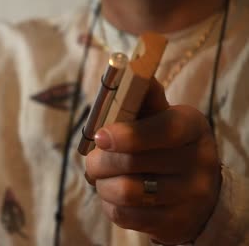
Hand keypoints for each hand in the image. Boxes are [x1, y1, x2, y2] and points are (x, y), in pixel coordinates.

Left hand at [85, 80, 221, 243]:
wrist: (195, 192)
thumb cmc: (164, 145)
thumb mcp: (160, 117)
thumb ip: (142, 98)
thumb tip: (124, 68)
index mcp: (192, 126)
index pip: (161, 130)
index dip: (126, 134)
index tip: (100, 137)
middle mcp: (199, 161)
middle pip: (132, 163)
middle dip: (99, 162)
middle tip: (92, 161)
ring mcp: (191, 196)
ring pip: (125, 192)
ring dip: (102, 184)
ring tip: (102, 179)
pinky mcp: (175, 223)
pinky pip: (124, 216)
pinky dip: (109, 204)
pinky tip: (113, 196)